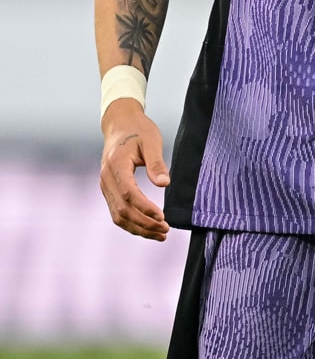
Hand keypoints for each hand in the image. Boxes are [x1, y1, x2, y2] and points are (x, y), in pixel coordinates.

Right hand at [100, 99, 170, 240]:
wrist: (121, 124)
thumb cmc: (139, 130)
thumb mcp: (151, 140)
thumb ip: (156, 162)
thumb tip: (165, 183)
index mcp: (116, 163)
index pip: (128, 193)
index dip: (144, 207)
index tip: (162, 216)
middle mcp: (106, 178)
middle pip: (122, 209)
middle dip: (144, 223)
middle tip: (166, 229)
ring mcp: (105, 186)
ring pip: (118, 216)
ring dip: (139, 228)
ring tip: (161, 234)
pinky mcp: (108, 191)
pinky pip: (118, 213)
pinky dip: (132, 224)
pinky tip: (148, 228)